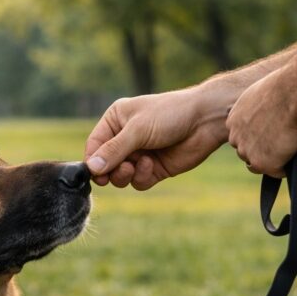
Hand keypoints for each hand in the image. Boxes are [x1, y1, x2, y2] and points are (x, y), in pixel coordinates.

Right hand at [84, 78, 242, 189]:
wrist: (205, 120)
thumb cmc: (170, 114)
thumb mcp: (137, 130)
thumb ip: (114, 150)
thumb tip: (91, 168)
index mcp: (116, 121)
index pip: (95, 145)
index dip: (93, 161)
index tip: (95, 173)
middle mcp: (125, 138)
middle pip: (105, 165)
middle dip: (111, 170)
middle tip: (122, 169)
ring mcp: (140, 154)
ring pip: (120, 176)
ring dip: (125, 175)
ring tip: (134, 167)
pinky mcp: (154, 168)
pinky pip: (138, 181)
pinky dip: (141, 177)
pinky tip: (151, 166)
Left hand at [224, 67, 296, 177]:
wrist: (296, 93)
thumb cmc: (287, 88)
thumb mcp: (262, 96)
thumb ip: (260, 111)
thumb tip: (270, 119)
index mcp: (233, 120)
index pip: (243, 137)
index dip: (260, 136)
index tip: (275, 130)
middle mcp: (235, 137)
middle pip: (248, 152)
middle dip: (265, 149)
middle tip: (285, 138)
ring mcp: (247, 152)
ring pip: (261, 164)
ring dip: (275, 159)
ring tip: (292, 142)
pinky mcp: (262, 163)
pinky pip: (277, 172)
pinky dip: (288, 166)